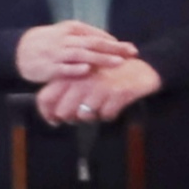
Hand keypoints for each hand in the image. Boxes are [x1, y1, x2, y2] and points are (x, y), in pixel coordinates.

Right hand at [13, 20, 129, 89]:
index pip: (98, 35)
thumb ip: (86, 37)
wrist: (17, 51)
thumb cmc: (48, 42)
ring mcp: (56, 53)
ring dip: (100, 58)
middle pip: (93, 43)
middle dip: (114, 49)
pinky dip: (75, 69)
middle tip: (132, 54)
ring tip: (117, 62)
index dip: (116, 43)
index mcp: (71, 29)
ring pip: (81, 55)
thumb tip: (111, 42)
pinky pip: (63, 68)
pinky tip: (88, 70)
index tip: (132, 50)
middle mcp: (65, 39)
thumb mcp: (66, 33)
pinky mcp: (48, 68)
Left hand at [34, 54, 162, 128]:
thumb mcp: (85, 75)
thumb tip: (55, 115)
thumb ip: (67, 90)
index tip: (55, 121)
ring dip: (93, 117)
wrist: (144, 66)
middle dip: (72, 118)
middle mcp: (82, 80)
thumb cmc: (111, 73)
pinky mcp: (118, 93)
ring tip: (101, 108)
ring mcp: (100, 86)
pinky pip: (106, 115)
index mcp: (70, 74)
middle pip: (63, 112)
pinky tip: (114, 106)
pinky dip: (110, 115)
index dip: (47, 114)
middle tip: (83, 115)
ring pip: (84, 116)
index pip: (45, 98)